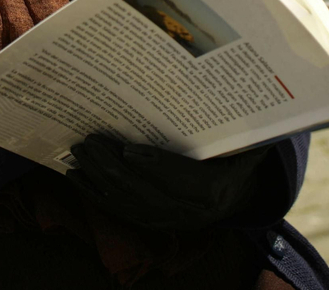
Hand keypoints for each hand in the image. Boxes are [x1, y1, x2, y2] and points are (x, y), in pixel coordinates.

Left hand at [66, 135, 276, 230]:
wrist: (232, 199)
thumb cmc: (234, 164)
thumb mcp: (245, 150)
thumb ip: (244, 134)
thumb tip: (253, 106)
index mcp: (213, 192)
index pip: (182, 181)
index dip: (155, 166)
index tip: (130, 150)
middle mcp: (188, 213)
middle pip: (145, 192)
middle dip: (114, 168)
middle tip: (91, 142)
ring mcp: (166, 221)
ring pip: (127, 202)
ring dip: (99, 178)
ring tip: (79, 152)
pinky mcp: (149, 223)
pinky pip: (118, 211)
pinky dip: (95, 194)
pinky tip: (75, 176)